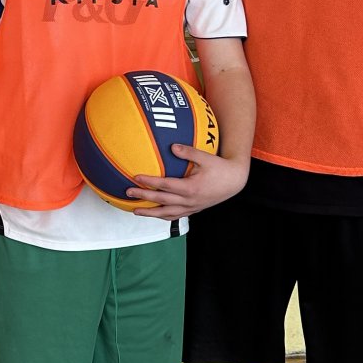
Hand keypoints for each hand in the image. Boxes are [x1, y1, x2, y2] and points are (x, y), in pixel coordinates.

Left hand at [126, 146, 249, 218]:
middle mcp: (189, 200)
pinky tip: (154, 214)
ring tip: (135, 211)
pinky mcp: (193, 210)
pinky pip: (175, 216)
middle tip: (128, 193)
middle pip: (161, 201)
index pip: (165, 185)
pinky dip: (163, 216)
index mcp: (191, 187)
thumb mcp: (206, 157)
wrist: (234, 182)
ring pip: (167, 213)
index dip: (150, 182)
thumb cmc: (220, 168)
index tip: (136, 177)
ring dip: (150, 213)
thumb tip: (172, 146)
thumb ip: (188, 152)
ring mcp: (191, 207)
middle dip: (144, 198)